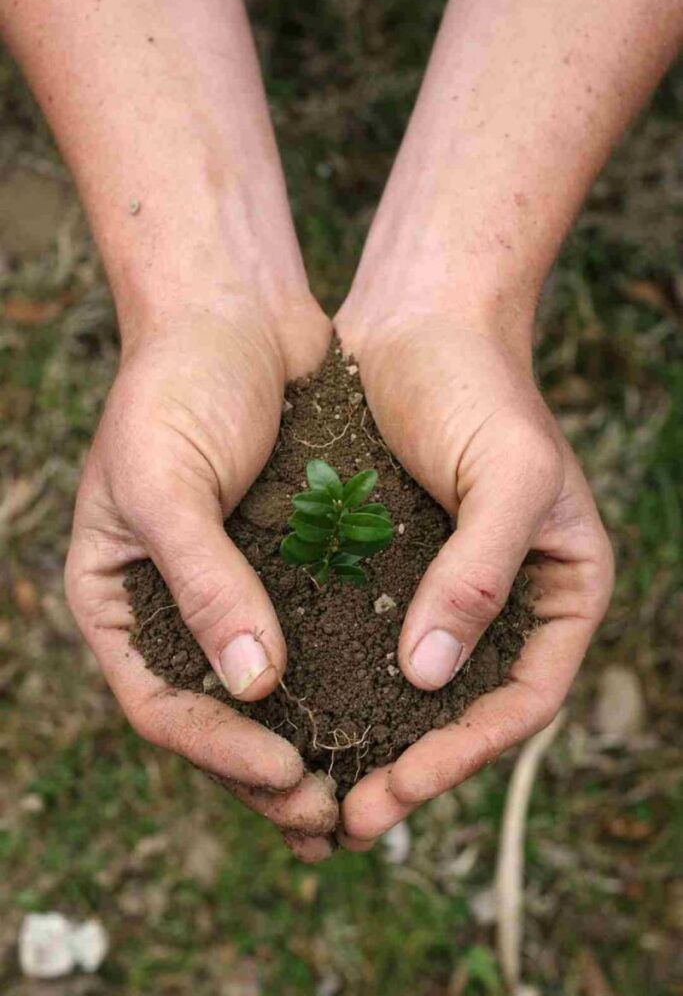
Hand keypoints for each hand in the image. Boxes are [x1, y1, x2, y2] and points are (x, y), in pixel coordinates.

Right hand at [66, 298, 337, 861]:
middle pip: (215, 716)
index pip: (158, 699)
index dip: (217, 748)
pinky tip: (385, 717)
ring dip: (310, 746)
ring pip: (267, 694)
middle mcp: (171, 605)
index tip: (285, 773)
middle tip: (329, 818)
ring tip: (358, 800)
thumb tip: (253, 684)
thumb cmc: (178, 384)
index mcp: (114, 597)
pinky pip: (311, 643)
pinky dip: (339, 686)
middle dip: (267, 772)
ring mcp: (230, 590)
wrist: (234, 313)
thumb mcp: (166, 481)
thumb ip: (202, 582)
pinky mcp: (284, 569)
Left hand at [333, 307, 613, 847]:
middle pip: (470, 709)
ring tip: (321, 791)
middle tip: (352, 819)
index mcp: (562, 587)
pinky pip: (373, 644)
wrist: (419, 322)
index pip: (526, 695)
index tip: (403, 787)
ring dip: (375, 742)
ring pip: (418, 690)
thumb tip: (429, 676)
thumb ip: (480, 575)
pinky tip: (299, 716)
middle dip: (416, 767)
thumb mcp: (505, 475)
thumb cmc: (478, 388)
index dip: (470, 752)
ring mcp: (449, 586)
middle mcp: (509, 599)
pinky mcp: (395, 569)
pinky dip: (344, 687)